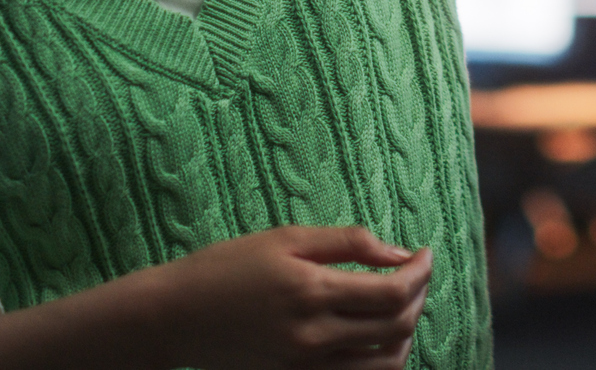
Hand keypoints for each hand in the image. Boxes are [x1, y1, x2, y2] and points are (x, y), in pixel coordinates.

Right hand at [0, 224, 430, 369]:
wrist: (170, 321)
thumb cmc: (222, 269)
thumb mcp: (283, 238)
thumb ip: (345, 243)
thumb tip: (398, 250)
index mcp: (313, 291)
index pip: (394, 292)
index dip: (421, 273)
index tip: (425, 254)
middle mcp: (315, 336)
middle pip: (397, 327)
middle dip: (419, 298)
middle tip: (417, 274)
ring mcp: (306, 366)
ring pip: (384, 363)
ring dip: (406, 333)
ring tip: (402, 306)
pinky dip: (380, 361)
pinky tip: (377, 338)